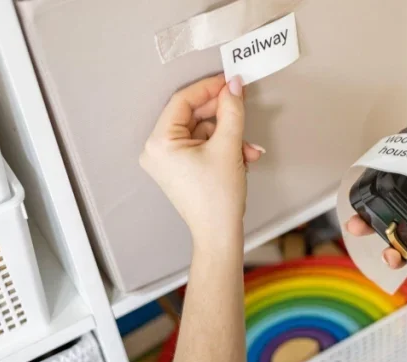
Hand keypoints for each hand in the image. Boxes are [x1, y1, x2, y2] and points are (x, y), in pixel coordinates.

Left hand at [140, 74, 264, 243]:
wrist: (219, 234)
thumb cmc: (218, 196)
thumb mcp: (229, 146)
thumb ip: (231, 110)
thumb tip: (234, 85)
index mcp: (159, 142)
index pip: (183, 101)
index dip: (209, 88)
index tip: (231, 81)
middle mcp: (157, 150)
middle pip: (193, 116)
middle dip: (224, 117)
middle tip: (244, 107)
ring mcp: (168, 160)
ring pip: (203, 131)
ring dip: (229, 136)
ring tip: (249, 150)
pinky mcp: (180, 168)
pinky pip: (202, 146)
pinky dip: (223, 148)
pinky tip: (242, 157)